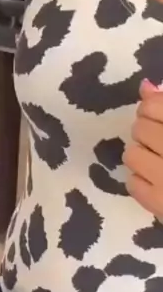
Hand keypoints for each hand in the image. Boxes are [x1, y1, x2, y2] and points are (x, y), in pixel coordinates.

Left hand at [124, 79, 162, 218]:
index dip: (152, 107)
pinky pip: (132, 183)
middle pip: (140, 128)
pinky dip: (142, 180)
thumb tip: (145, 87)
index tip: (159, 115)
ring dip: (142, 155)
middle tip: (162, 141)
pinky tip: (159, 181)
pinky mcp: (160, 204)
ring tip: (160, 161)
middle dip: (147, 131)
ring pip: (132, 155)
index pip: (153, 105)